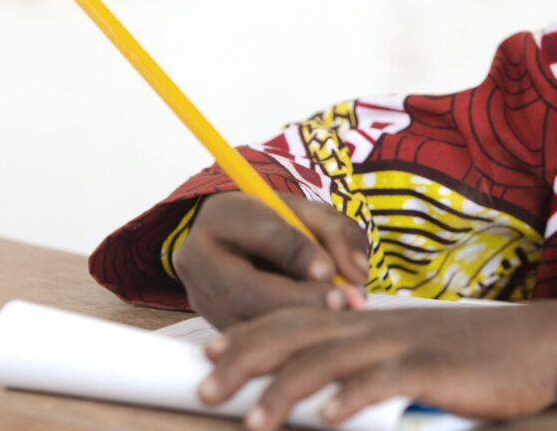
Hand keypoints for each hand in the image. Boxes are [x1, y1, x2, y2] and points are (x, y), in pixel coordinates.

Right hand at [171, 191, 369, 327]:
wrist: (240, 243)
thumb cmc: (280, 225)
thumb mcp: (311, 216)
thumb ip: (340, 234)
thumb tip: (358, 275)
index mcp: (221, 216)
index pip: (262, 233)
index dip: (298, 254)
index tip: (329, 271)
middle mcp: (198, 259)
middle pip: (245, 289)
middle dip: (297, 300)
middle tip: (340, 303)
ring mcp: (202, 299)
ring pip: (249, 322)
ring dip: (297, 324)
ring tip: (337, 317)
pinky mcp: (213, 326)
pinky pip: (251, 341)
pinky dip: (287, 338)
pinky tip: (317, 332)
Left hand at [197, 304, 556, 429]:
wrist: (540, 343)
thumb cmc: (478, 354)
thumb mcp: (417, 349)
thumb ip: (374, 363)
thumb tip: (331, 394)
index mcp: (371, 321)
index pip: (297, 320)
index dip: (250, 336)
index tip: (211, 355)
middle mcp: (378, 326)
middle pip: (298, 337)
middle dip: (247, 362)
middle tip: (205, 387)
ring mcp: (403, 345)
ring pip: (330, 360)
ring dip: (286, 390)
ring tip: (254, 419)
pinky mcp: (432, 369)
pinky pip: (383, 381)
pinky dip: (351, 399)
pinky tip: (326, 419)